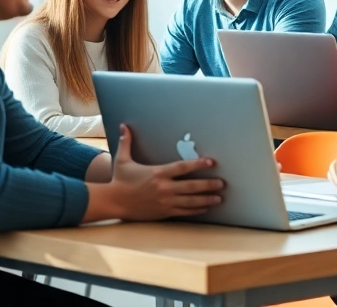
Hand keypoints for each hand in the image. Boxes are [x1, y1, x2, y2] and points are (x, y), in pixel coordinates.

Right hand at [95, 124, 223, 221]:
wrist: (114, 202)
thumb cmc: (120, 180)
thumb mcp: (122, 159)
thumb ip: (126, 142)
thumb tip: (123, 125)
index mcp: (158, 173)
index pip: (182, 168)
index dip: (198, 164)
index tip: (211, 163)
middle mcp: (164, 188)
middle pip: (191, 186)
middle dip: (208, 184)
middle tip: (222, 183)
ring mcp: (165, 202)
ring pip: (190, 201)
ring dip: (206, 199)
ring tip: (219, 198)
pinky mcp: (164, 212)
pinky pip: (183, 212)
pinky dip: (196, 210)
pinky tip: (205, 208)